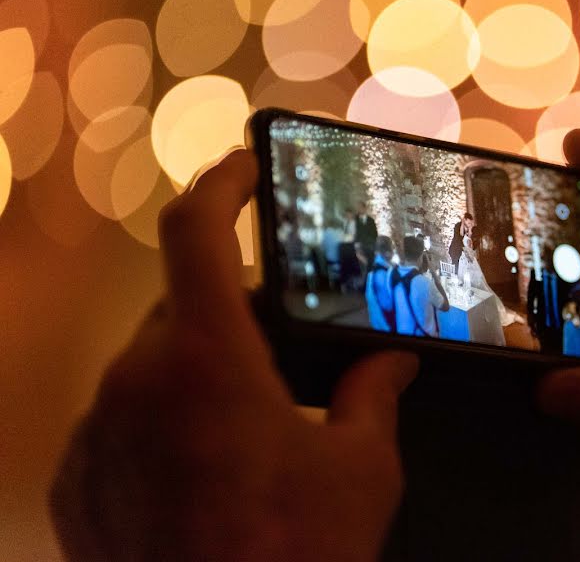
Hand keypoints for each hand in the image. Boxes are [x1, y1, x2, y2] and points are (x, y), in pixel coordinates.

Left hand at [50, 151, 418, 561]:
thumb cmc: (294, 555)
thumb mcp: (359, 470)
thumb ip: (373, 396)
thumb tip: (392, 362)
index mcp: (208, 359)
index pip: (197, 231)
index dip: (222, 185)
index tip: (246, 167)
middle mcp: (136, 383)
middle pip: (181, 308)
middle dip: (230, 315)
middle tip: (280, 349)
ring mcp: (97, 434)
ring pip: (149, 368)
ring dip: (196, 375)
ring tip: (247, 429)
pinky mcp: (76, 483)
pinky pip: (119, 423)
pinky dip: (160, 424)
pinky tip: (203, 472)